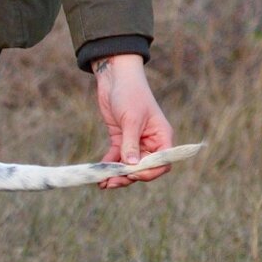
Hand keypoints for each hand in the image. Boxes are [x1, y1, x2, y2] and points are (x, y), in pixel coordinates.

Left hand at [92, 54, 173, 188]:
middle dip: (129, 177)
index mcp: (162, 137)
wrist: (115, 79)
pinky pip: (116, 158)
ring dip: (117, 175)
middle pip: (144, 168)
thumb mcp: (131, 119)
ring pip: (128, 165)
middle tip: (112, 182)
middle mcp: (151, 142)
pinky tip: (99, 175)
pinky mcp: (120, 139)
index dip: (149, 172)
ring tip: (103, 183)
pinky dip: (109, 166)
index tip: (132, 173)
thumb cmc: (130, 94)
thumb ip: (131, 143)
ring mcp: (135, 142)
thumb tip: (131, 165)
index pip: (162, 163)